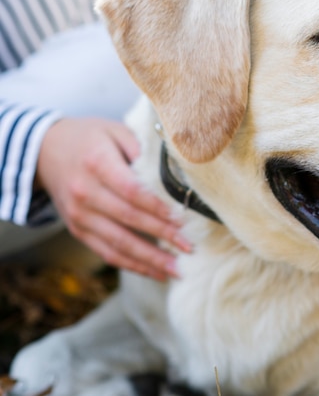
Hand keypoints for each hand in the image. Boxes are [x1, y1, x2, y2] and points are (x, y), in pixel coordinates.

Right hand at [36, 118, 191, 280]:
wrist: (46, 150)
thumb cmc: (91, 137)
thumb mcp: (116, 131)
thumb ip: (142, 149)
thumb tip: (174, 172)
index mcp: (97, 163)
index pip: (131, 191)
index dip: (157, 207)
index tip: (182, 218)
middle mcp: (85, 192)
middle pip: (128, 219)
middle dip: (162, 235)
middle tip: (189, 247)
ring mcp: (79, 215)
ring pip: (118, 243)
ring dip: (150, 260)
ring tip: (177, 269)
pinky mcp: (78, 230)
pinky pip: (107, 252)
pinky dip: (132, 264)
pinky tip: (155, 271)